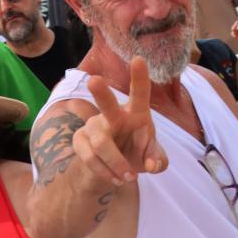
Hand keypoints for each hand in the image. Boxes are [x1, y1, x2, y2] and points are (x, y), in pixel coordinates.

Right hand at [74, 57, 167, 189]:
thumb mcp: (152, 158)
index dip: (139, 77)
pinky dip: (106, 172)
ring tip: (129, 177)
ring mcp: (93, 126)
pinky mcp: (79, 140)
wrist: (114, 170)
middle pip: (106, 103)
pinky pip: (90, 157)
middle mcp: (113, 115)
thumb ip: (158, 160)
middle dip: (101, 93)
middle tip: (94, 81)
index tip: (138, 59)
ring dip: (117, 163)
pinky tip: (115, 178)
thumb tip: (152, 165)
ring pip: (102, 143)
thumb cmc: (137, 153)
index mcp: (136, 112)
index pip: (140, 93)